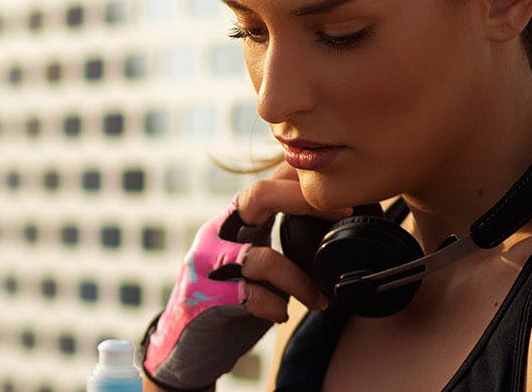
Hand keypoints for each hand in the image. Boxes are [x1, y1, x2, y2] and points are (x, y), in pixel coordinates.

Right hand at [137, 165, 350, 391]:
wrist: (184, 348)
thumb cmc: (228, 303)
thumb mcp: (253, 265)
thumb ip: (277, 242)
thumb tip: (333, 231)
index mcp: (230, 223)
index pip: (267, 184)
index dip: (306, 183)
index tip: (347, 196)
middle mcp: (215, 235)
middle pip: (258, 197)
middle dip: (304, 200)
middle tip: (344, 213)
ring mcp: (207, 265)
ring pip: (263, 258)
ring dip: (300, 282)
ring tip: (319, 300)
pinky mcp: (206, 297)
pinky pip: (251, 296)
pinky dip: (275, 306)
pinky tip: (281, 315)